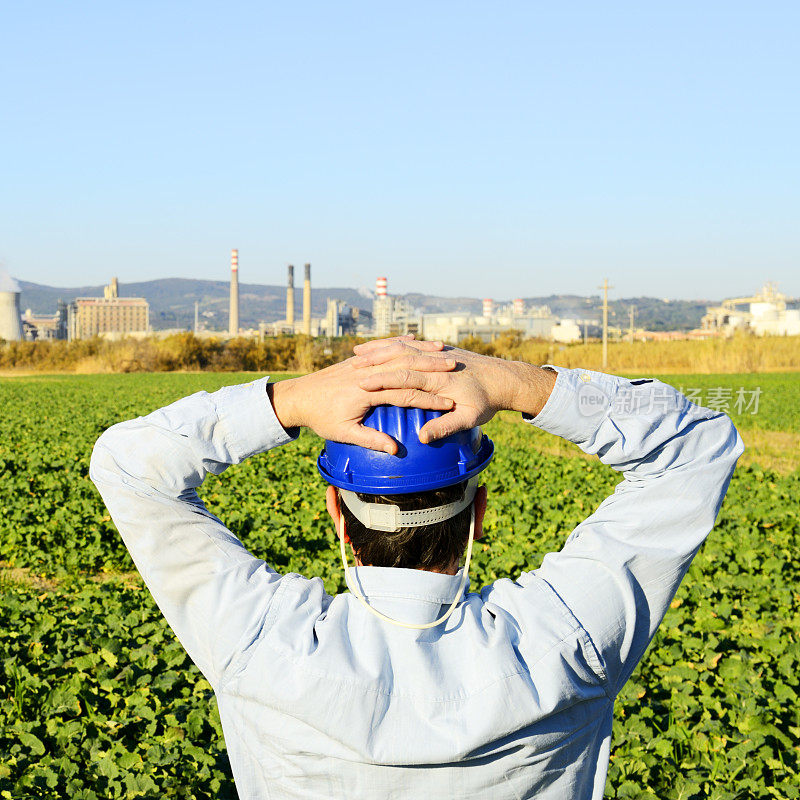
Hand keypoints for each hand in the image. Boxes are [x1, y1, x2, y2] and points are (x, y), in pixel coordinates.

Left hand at [270, 337, 457, 452]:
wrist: (297, 397)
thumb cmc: (320, 418)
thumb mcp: (343, 433)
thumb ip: (370, 439)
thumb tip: (394, 449)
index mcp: (364, 392)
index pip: (403, 394)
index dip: (428, 399)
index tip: (450, 403)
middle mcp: (365, 373)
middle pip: (405, 367)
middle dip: (432, 366)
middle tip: (456, 367)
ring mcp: (361, 362)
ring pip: (397, 351)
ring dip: (421, 350)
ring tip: (444, 350)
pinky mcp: (358, 359)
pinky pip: (384, 346)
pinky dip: (401, 343)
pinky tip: (417, 340)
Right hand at [352, 338, 556, 441]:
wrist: (506, 378)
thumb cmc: (488, 401)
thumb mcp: (471, 418)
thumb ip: (446, 427)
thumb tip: (422, 437)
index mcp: (440, 380)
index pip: (405, 376)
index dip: (383, 380)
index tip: (362, 385)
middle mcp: (435, 363)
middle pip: (399, 357)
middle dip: (374, 360)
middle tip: (350, 365)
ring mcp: (436, 353)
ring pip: (402, 346)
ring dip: (380, 348)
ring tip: (357, 351)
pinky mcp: (438, 351)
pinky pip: (411, 343)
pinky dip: (392, 343)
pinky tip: (379, 346)